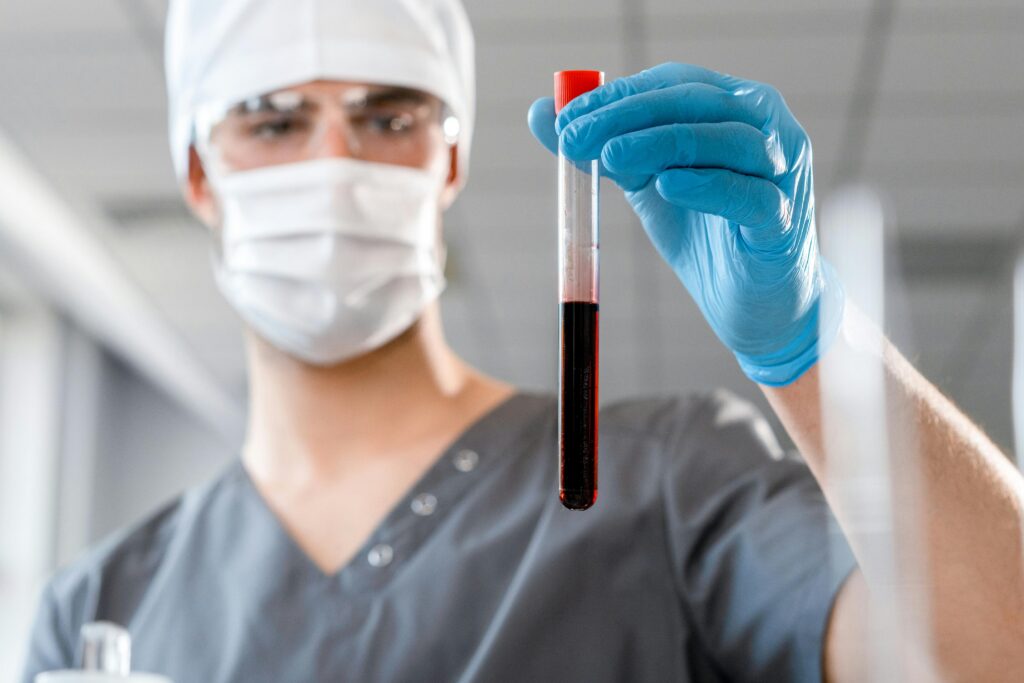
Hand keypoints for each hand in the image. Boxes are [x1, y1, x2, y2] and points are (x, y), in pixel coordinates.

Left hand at [528, 62, 843, 385]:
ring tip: (611, 158)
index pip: (673, 83)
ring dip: (663, 143)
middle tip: (575, 138)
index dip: (618, 96)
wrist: (750, 302)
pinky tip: (667, 187)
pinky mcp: (783, 220)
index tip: (566, 118)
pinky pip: (749, 195)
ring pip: (726, 140)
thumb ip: (600, 146)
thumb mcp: (644, 183)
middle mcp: (766, 127)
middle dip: (628, 117)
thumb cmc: (704, 233)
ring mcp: (782, 171)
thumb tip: (540, 112)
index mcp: (733, 107)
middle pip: (696, 103)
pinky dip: (707, 186)